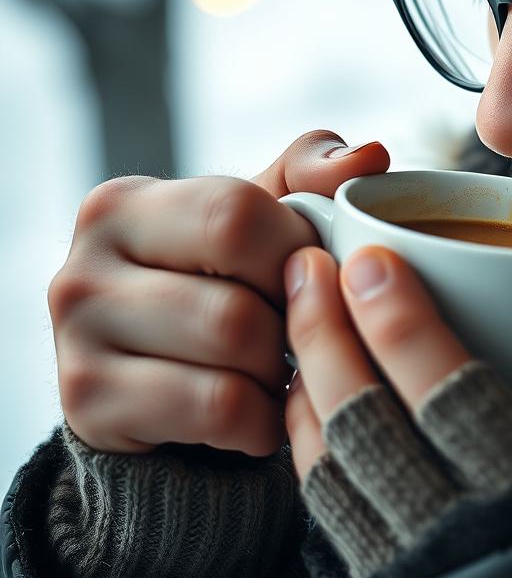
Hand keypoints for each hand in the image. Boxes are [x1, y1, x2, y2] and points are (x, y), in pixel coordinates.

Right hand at [49, 131, 390, 458]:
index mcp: (124, 204)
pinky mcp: (88, 402)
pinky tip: (261, 416)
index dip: (299, 256)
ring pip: (234, 354)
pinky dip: (264, 421)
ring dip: (282, 377)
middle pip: (239, 299)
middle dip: (293, 328)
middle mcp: (81, 263)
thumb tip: (370, 156)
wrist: (160, 400)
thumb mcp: (260, 230)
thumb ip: (310, 183)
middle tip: (298, 339)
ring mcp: (75, 336)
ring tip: (281, 375)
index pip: (237, 216)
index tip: (309, 280)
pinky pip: (222, 410)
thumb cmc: (225, 295)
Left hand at [280, 244, 511, 577]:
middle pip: (365, 418)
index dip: (397, 320)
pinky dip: (308, 456)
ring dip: (305, 389)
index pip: (445, 391)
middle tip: (308, 268)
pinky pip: (328, 519)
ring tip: (298, 327)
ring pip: (332, 468)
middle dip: (325, 333)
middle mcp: (458, 535)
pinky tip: (307, 414)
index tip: (370, 260)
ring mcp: (413, 573)